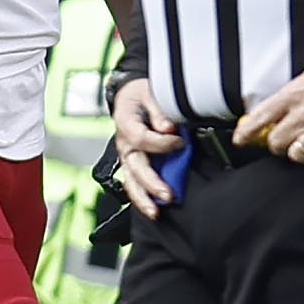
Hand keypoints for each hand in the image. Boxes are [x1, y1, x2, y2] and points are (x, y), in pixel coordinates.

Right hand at [111, 75, 183, 219]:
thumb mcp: (150, 91)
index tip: (180, 142)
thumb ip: (158, 108)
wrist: (131, 97)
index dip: (162, 143)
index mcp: (125, 122)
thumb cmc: (142, 95)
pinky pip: (133, 184)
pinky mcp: (131, 165)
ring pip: (130, 181)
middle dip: (151, 182)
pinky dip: (142, 198)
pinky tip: (153, 210)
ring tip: (156, 211)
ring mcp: (126, 157)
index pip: (141, 139)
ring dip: (144, 198)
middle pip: (134, 166)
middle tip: (168, 194)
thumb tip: (167, 127)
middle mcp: (123, 143)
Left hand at [235, 43, 303, 168]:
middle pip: (275, 142)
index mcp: (291, 95)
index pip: (259, 117)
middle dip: (280, 143)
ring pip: (294, 155)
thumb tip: (281, 107)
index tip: (240, 140)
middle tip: (290, 139)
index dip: (246, 132)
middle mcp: (300, 114)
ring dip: (300, 152)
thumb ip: (292, 95)